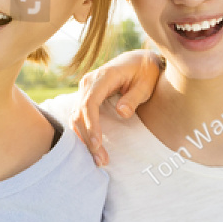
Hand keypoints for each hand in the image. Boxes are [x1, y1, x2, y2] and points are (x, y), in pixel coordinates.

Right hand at [72, 49, 164, 165]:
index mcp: (103, 76)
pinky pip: (80, 117)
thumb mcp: (145, 84)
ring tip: (98, 159)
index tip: (98, 144)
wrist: (139, 60)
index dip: (92, 125)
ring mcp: (85, 89)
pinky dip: (84, 133)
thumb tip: (122, 113)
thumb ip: (133, 98)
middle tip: (101, 160)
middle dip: (88, 139)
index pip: (90, 103)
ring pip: (77, 117)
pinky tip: (93, 148)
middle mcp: (89, 82)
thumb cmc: (145, 72)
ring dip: (85, 139)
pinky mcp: (86, 97)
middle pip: (80, 113)